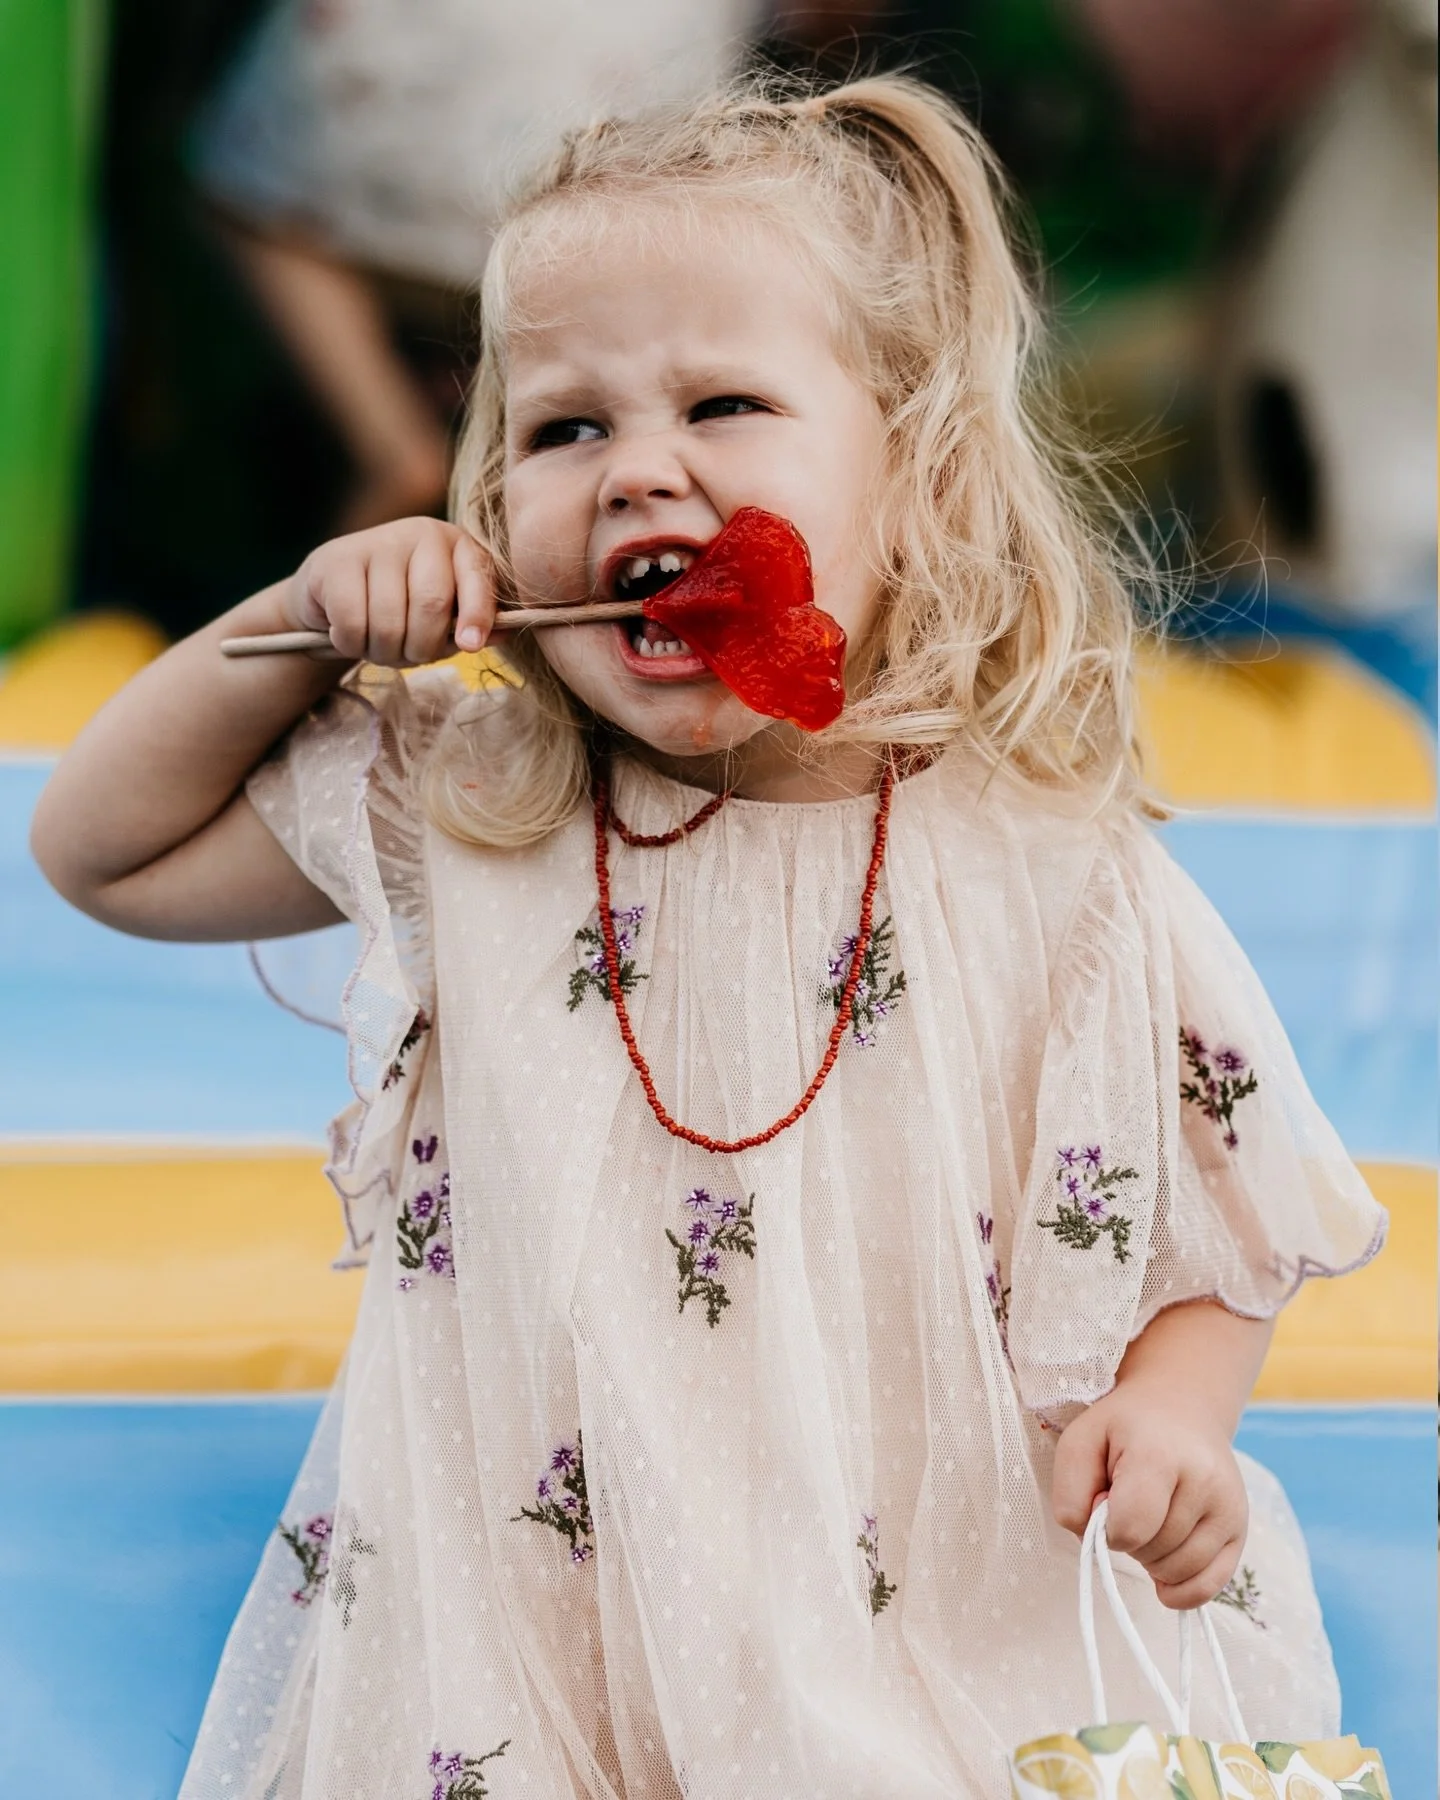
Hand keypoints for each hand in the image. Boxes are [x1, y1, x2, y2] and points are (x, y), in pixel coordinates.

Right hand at [284, 518, 493, 664]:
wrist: (334, 591)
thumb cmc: (403, 607)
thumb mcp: (446, 615)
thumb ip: (475, 623)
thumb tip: (508, 633)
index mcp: (459, 546)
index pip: (477, 579)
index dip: (477, 615)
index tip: (470, 645)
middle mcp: (421, 533)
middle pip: (432, 604)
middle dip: (422, 647)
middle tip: (410, 656)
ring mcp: (377, 541)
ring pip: (389, 621)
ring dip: (383, 651)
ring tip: (378, 646)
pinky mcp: (336, 560)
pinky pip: (352, 622)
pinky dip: (351, 643)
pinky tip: (349, 634)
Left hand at [1051, 1377, 1248, 1608]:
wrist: (1181, 1406)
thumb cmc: (1124, 1428)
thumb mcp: (1080, 1442)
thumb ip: (1070, 1494)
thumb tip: (1094, 1539)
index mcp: (1160, 1454)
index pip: (1130, 1528)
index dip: (1106, 1528)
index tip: (1105, 1503)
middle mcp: (1204, 1481)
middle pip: (1153, 1552)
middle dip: (1129, 1540)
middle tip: (1129, 1504)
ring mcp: (1229, 1506)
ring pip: (1180, 1572)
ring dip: (1152, 1560)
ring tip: (1149, 1520)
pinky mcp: (1241, 1528)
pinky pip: (1210, 1586)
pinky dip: (1181, 1588)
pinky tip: (1164, 1568)